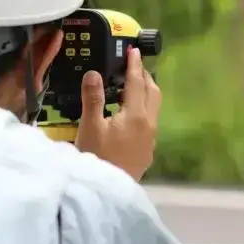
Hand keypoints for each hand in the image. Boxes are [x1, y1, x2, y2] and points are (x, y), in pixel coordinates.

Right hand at [74, 47, 160, 180]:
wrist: (108, 192)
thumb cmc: (97, 158)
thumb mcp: (90, 127)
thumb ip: (93, 98)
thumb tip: (94, 73)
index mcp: (136, 115)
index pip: (137, 83)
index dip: (134, 65)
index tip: (134, 51)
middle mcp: (149, 125)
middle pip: (152, 93)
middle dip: (145, 77)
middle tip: (134, 66)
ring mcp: (150, 140)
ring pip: (153, 108)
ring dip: (146, 93)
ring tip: (132, 88)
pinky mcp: (146, 152)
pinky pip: (149, 122)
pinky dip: (143, 110)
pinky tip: (129, 116)